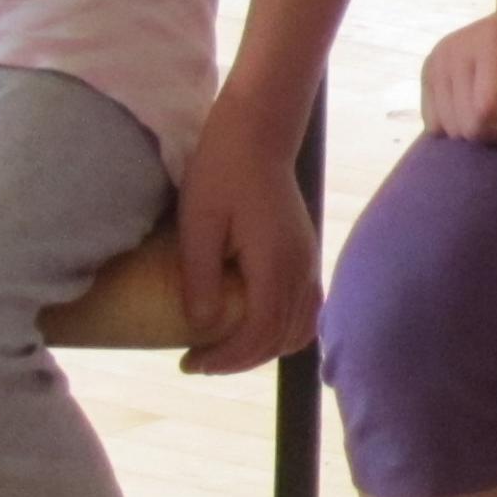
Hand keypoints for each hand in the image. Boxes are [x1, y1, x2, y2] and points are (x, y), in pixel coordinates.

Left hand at [170, 116, 320, 375]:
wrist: (258, 134)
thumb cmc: (221, 172)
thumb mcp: (198, 224)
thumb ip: (201, 277)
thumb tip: (201, 327)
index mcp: (275, 264)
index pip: (259, 333)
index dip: (226, 358)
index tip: (188, 362)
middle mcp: (301, 269)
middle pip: (282, 337)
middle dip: (241, 359)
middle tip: (198, 361)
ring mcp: (308, 262)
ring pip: (300, 327)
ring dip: (264, 347)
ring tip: (224, 349)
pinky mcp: (306, 254)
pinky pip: (305, 308)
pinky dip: (281, 329)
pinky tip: (251, 325)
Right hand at [420, 0, 496, 144]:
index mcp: (493, 41)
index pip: (491, 109)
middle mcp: (453, 51)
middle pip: (472, 128)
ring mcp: (435, 62)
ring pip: (456, 132)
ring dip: (490, 126)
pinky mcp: (428, 74)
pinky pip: (439, 127)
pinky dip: (468, 123)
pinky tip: (487, 96)